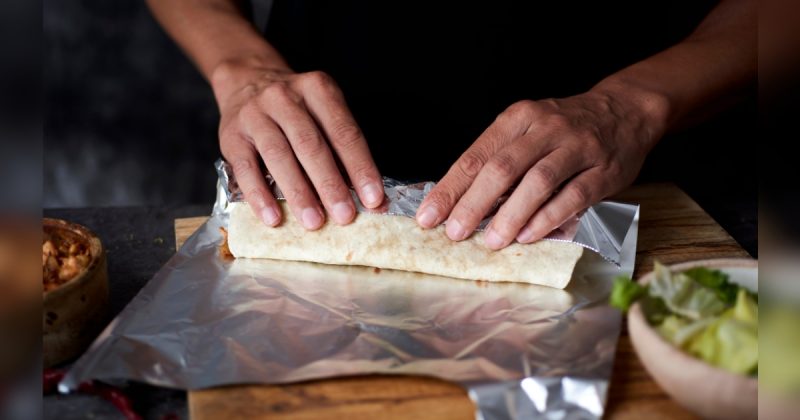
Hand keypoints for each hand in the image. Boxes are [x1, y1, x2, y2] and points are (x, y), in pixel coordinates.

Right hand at [213, 61, 383, 228]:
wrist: (245, 81)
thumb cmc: (295, 108)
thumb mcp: (321, 111)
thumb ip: (341, 149)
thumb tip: (368, 197)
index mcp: (317, 89)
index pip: (344, 132)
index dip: (361, 167)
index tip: (373, 198)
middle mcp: (285, 98)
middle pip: (311, 145)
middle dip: (330, 184)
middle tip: (345, 215)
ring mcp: (255, 115)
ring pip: (279, 156)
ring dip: (299, 193)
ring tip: (314, 222)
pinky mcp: (231, 136)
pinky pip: (245, 169)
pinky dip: (260, 195)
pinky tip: (273, 218)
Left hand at [416, 89, 665, 248]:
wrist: (625, 110)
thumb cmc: (564, 128)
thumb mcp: (527, 130)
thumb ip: (498, 160)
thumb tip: (459, 202)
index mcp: (517, 118)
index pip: (476, 156)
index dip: (449, 189)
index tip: (428, 216)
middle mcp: (545, 128)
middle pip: (502, 168)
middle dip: (473, 204)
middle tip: (454, 233)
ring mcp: (577, 148)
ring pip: (537, 182)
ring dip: (511, 215)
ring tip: (491, 240)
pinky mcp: (603, 170)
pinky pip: (573, 196)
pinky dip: (548, 217)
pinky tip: (529, 236)